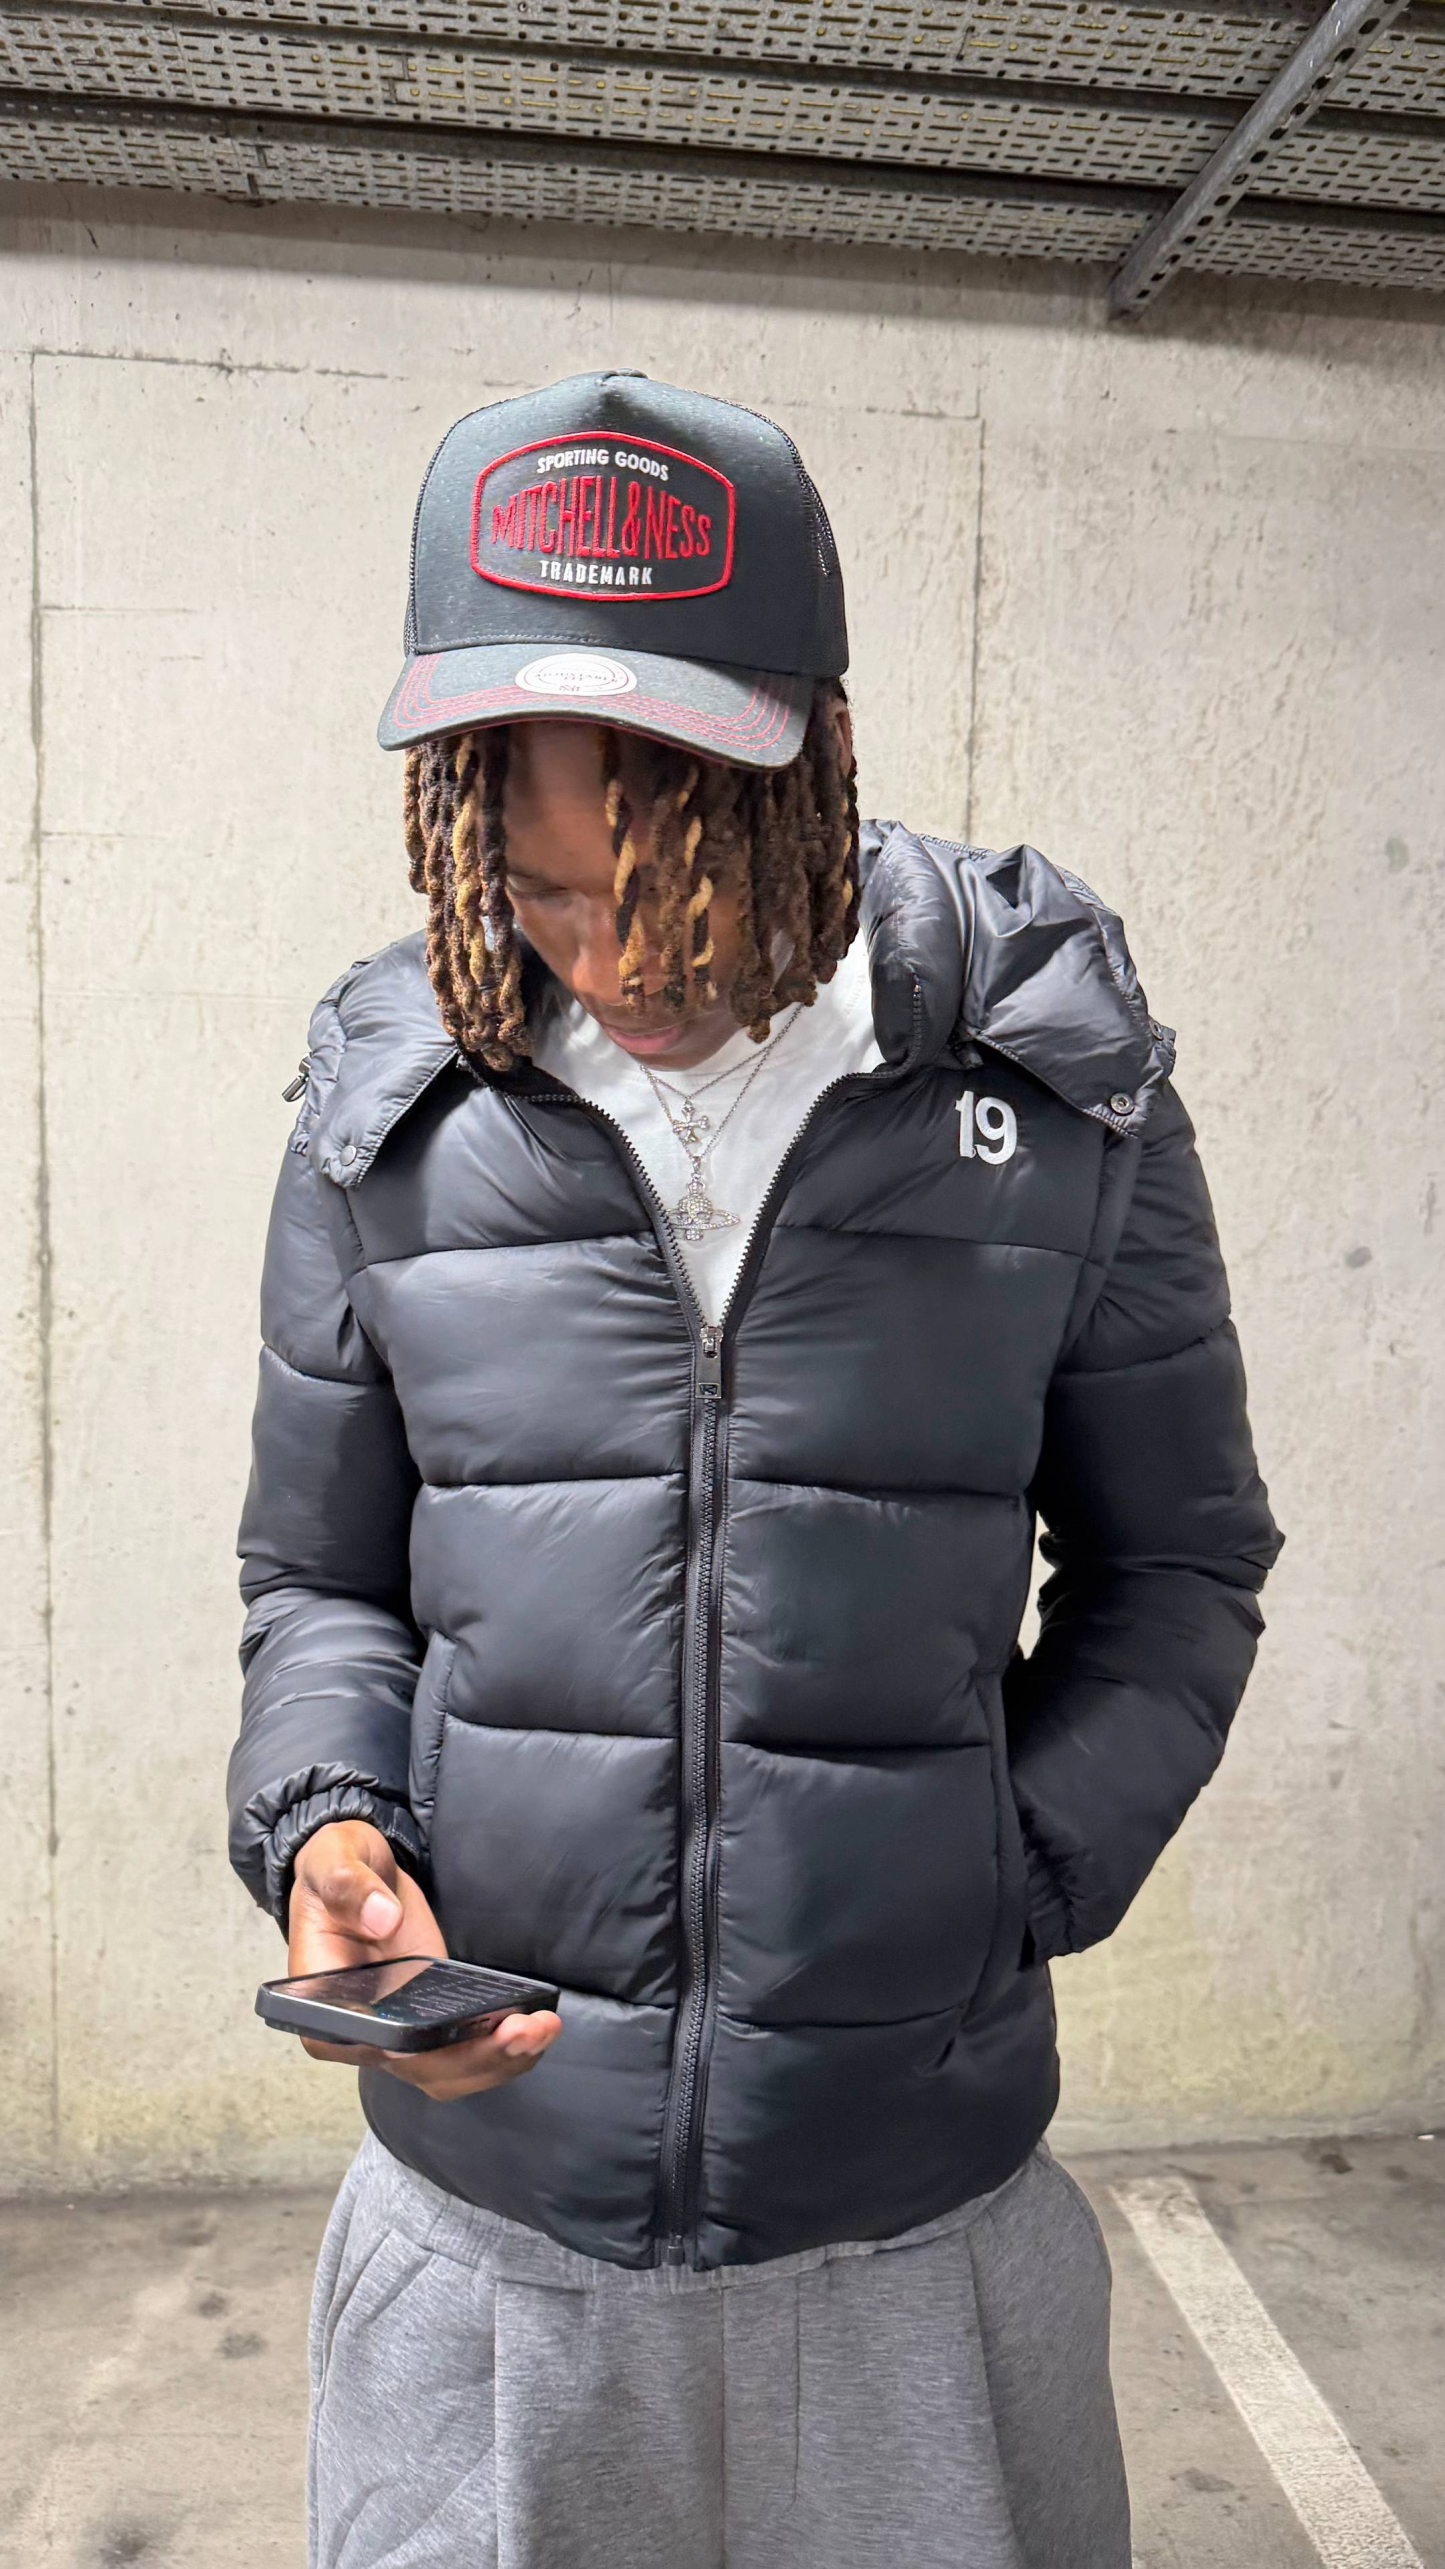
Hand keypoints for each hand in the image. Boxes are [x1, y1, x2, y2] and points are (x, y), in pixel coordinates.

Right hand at [287, 1819, 561, 2101]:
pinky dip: (501, 2049)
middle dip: (477, 2059)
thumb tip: (383, 1918)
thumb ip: (348, 1886)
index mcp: (323, 2006)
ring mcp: (399, 2030)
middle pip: (419, 2068)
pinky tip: (537, 2026)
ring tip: (542, 2028)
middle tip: (526, 2030)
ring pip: (448, 2070)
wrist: (360, 1869)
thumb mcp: (333, 1860)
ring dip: (499, 2060)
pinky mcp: (431, 2017)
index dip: (413, 2052)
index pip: (366, 2046)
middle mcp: (360, 2033)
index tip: (456, 2035)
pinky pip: (464, 2051)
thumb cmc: (335, 1868)